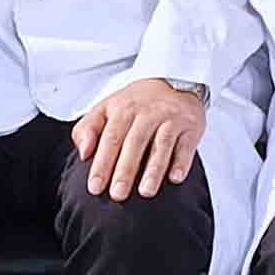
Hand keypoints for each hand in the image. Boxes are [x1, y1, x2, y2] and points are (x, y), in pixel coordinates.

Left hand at [72, 77, 206, 196]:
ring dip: (154, 169)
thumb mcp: (106, 108)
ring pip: (162, 144)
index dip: (102, 163)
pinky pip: (187, 145)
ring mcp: (171, 118)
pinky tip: (175, 178)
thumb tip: (83, 152)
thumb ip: (87, 129)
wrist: (175, 80)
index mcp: (123, 110)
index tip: (95, 187)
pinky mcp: (191, 126)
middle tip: (117, 194)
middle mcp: (148, 113)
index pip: (110, 138)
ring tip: (146, 192)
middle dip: (126, 170)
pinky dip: (182, 162)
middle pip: (135, 143)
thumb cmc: (135, 104)